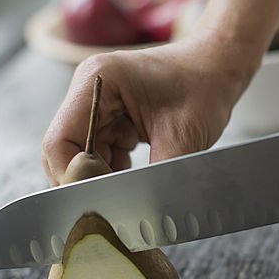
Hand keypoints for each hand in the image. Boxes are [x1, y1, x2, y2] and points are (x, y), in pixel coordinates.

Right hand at [42, 39, 247, 185]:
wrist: (218, 67)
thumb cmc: (205, 86)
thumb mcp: (184, 135)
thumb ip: (156, 176)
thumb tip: (140, 211)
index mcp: (99, 81)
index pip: (60, 141)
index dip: (73, 177)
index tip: (97, 200)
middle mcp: (90, 89)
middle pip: (65, 151)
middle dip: (86, 180)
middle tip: (113, 202)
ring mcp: (97, 103)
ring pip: (81, 155)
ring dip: (101, 176)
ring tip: (130, 187)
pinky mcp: (110, 115)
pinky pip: (98, 152)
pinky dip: (112, 169)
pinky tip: (134, 174)